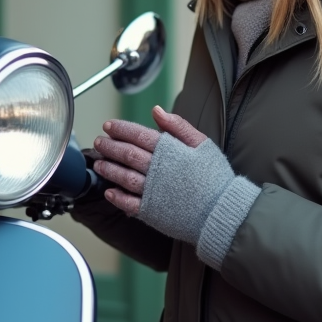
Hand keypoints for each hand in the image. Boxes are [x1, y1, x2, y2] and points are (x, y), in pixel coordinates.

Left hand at [92, 106, 207, 215]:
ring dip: (109, 169)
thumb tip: (157, 110)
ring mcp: (153, 192)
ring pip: (124, 177)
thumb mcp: (202, 144)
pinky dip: (117, 197)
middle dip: (110, 147)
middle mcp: (157, 170)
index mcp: (169, 151)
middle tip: (99, 142)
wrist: (222, 211)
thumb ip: (178, 126)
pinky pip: (129, 203)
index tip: (108, 126)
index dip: (121, 129)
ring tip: (99, 164)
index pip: (139, 135)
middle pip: (127, 154)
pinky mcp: (152, 211)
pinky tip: (109, 192)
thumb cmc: (215, 178)